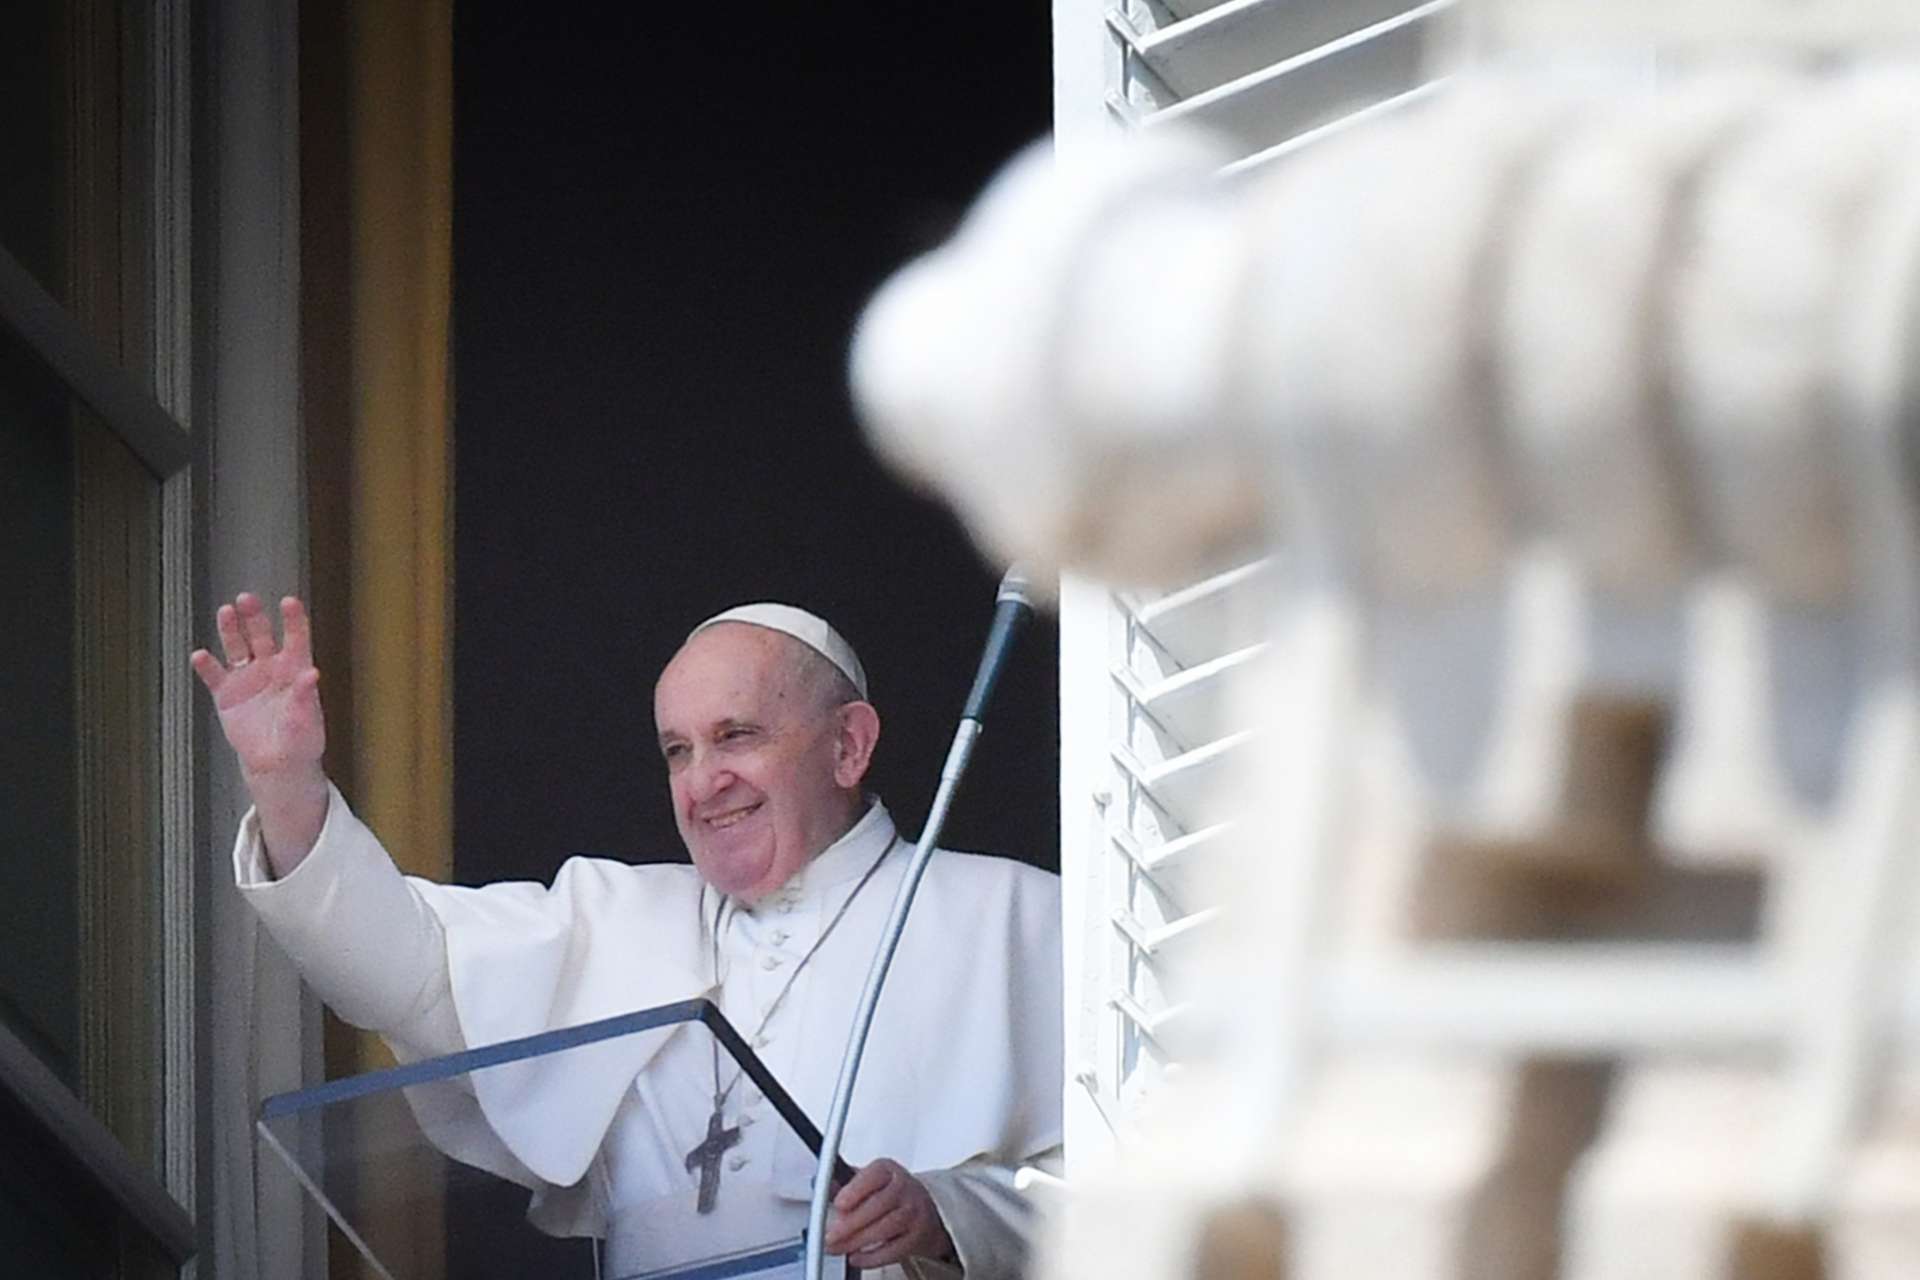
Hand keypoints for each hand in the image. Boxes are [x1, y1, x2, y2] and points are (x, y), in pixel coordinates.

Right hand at [191, 593, 329, 872]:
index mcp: (295, 669)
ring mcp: (248, 678)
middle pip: (261, 635)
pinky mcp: (227, 694)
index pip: (296, 638)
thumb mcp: (307, 720)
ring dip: (231, 630)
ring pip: (237, 647)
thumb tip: (311, 674)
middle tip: (246, 599)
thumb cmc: (301, 739)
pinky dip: (207, 666)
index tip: (289, 601)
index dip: (293, 620)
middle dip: (254, 617)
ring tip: (225, 612)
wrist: (277, 762)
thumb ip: (305, 697)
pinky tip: (200, 656)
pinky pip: (215, 676)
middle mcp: (270, 667)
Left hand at [825, 1158, 954, 1268]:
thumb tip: (821, 1186)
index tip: (839, 1203)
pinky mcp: (917, 1237)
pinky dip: (872, 1257)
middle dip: (851, 1223)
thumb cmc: (890, 1194)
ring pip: (885, 1227)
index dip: (856, 1190)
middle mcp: (903, 1188)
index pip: (874, 1175)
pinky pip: (893, 1250)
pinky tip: (856, 1257)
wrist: (924, 1210)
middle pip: (878, 1205)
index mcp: (888, 1170)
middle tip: (830, 1235)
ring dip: (857, 1241)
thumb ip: (845, 1183)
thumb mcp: (869, 1180)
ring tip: (838, 1247)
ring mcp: (913, 1212)